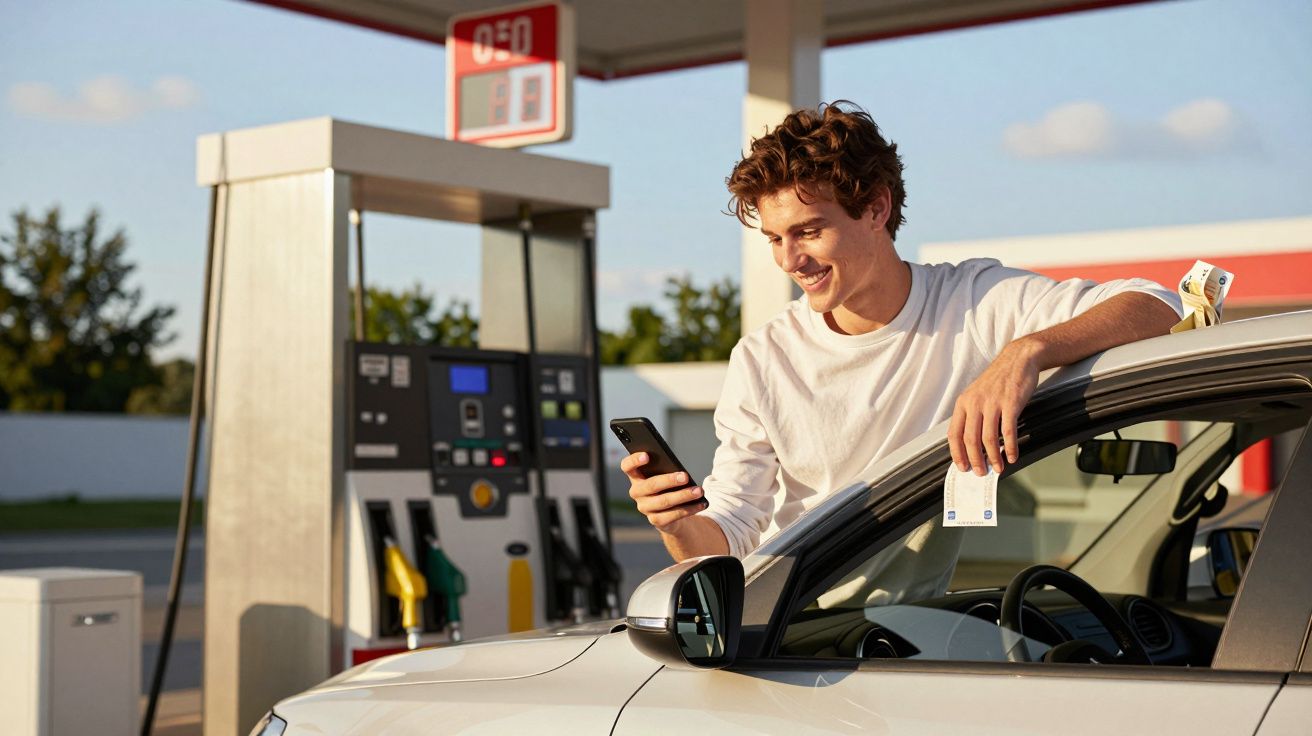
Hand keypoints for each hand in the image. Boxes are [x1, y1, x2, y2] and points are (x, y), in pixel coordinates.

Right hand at [620, 452, 707, 532]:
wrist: (670, 511)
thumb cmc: (668, 486)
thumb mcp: (665, 475)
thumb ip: (667, 470)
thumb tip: (681, 472)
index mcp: (636, 476)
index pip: (627, 466)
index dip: (634, 461)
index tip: (647, 455)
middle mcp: (637, 492)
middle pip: (651, 485)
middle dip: (669, 480)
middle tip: (685, 476)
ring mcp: (645, 507)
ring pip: (664, 501)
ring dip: (684, 495)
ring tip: (699, 491)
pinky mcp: (656, 520)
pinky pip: (673, 515)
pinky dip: (689, 509)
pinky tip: (701, 503)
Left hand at [949, 338, 1042, 474]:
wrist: (1019, 359)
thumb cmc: (998, 380)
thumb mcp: (977, 394)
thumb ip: (972, 414)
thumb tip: (971, 443)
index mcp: (963, 402)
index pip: (954, 433)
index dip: (957, 453)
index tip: (962, 467)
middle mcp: (975, 403)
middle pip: (970, 439)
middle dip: (975, 460)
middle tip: (980, 473)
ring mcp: (993, 403)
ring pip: (988, 438)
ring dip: (993, 457)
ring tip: (998, 468)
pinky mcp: (1011, 404)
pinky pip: (1008, 432)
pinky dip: (1010, 447)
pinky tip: (1013, 456)